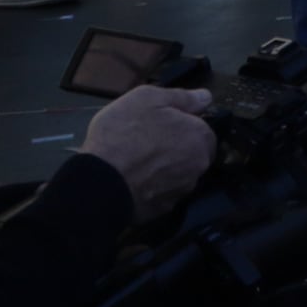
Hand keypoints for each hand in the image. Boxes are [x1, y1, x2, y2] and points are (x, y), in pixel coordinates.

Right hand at [82, 86, 218, 223]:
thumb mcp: (148, 98)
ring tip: (137, 163)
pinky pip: (163, 193)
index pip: (202, 129)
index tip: (160, 125)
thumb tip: (205, 97)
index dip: (181, 125)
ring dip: (165, 169)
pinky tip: (134, 181)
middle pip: (192, 153)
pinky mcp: (164, 210)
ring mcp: (182, 190)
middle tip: (146, 143)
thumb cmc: (124, 133)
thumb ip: (181, 97)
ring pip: (179, 174)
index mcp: (200, 137)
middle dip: (175, 148)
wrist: (101, 181)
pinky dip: (153, 187)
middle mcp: (199, 165)